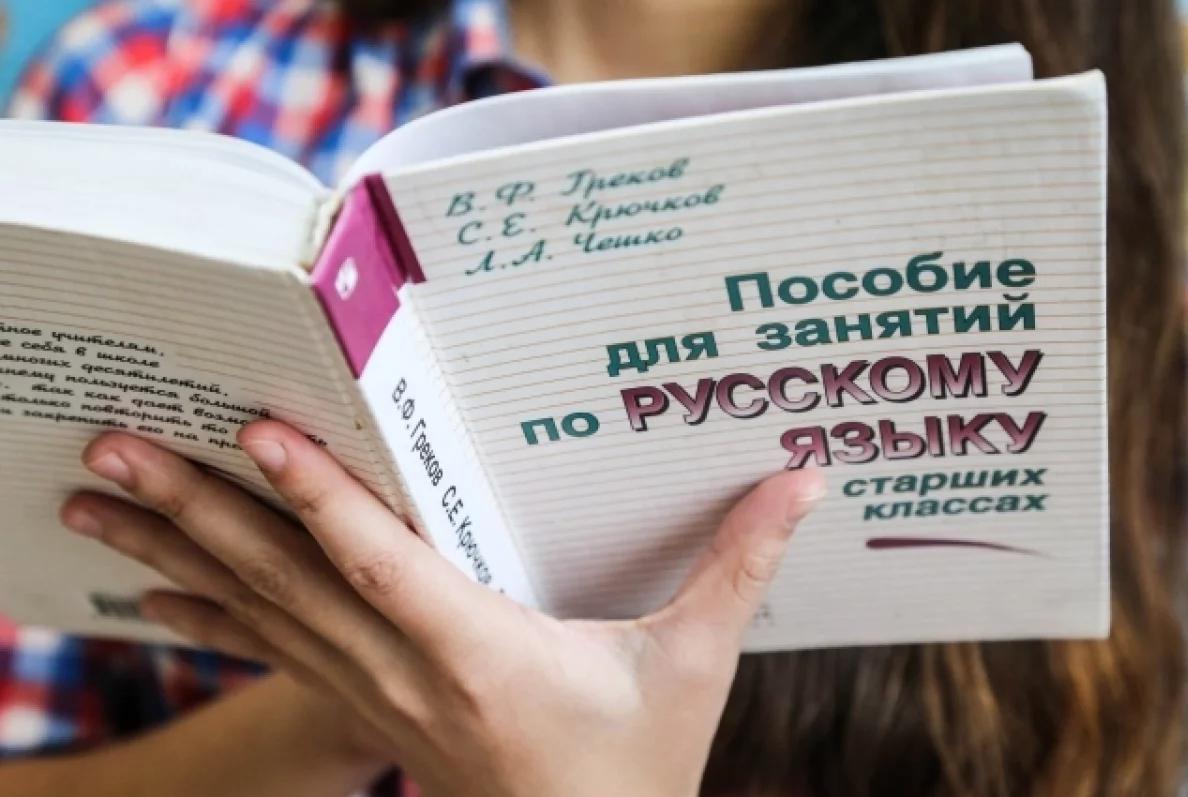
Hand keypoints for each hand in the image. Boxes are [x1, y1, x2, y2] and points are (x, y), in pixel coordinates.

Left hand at [61, 422, 824, 796]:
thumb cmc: (637, 771)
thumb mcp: (694, 669)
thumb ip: (739, 567)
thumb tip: (803, 479)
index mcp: (484, 656)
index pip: (384, 568)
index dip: (321, 501)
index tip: (257, 436)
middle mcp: (409, 677)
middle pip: (289, 588)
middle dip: (197, 516)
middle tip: (115, 450)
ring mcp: (376, 701)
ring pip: (261, 620)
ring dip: (178, 557)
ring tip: (99, 500)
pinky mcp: (368, 711)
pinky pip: (272, 654)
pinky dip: (208, 613)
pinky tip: (152, 585)